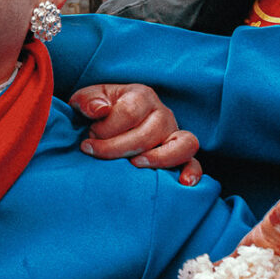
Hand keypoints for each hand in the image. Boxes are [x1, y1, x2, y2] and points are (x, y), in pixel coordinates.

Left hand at [69, 84, 201, 184]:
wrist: (108, 123)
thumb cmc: (98, 113)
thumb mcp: (86, 101)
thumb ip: (88, 102)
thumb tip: (99, 110)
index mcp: (141, 96)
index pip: (128, 113)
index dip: (104, 130)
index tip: (87, 141)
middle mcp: (162, 113)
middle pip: (148, 133)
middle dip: (117, 148)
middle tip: (96, 154)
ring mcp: (174, 133)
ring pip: (181, 145)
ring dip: (158, 158)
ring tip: (135, 165)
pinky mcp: (180, 153)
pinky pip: (193, 162)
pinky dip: (192, 171)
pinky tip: (183, 183)